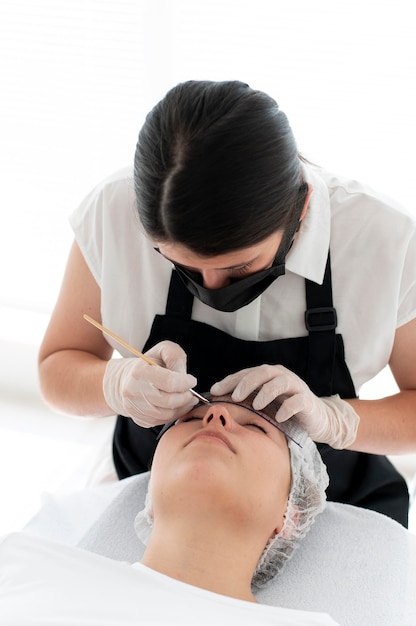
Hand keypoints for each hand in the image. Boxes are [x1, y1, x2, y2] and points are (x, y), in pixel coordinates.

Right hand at [103, 341, 197, 426]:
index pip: (170, 382)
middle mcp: (133, 391)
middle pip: (169, 401)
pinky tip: (178, 405)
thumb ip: (175, 357)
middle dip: (186, 397)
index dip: (186, 382)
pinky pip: (162, 421)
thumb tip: (183, 375)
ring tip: (188, 399)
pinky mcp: (139, 419)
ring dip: (183, 407)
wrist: (127, 380)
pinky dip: (174, 414)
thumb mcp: (162, 350)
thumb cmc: (149, 364)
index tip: (192, 380)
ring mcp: (134, 408)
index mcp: (139, 372)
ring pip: (167, 414)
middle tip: (192, 392)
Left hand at [210, 364, 358, 448]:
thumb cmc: (285, 410)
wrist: (318, 419)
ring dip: (267, 392)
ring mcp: (296, 387)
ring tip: (257, 406)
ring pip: (281, 382)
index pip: (246, 373)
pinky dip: (288, 407)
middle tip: (235, 397)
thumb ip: (246, 400)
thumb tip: (217, 402)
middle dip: (247, 383)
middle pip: (263, 372)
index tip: (214, 391)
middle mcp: (282, 377)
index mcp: (269, 375)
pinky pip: (298, 401)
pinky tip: (279, 417)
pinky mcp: (308, 401)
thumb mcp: (265, 404)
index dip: (230, 381)